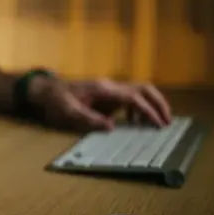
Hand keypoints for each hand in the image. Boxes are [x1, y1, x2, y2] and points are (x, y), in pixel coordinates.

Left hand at [28, 76, 172, 131]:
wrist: (46, 91)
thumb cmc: (56, 101)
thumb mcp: (68, 112)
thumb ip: (89, 119)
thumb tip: (111, 127)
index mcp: (103, 90)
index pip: (133, 97)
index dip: (148, 111)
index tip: (159, 125)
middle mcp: (110, 87)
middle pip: (143, 88)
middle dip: (158, 103)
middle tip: (167, 121)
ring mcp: (109, 90)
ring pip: (138, 92)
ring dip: (151, 105)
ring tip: (158, 124)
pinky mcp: (106, 96)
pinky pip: (129, 99)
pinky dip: (139, 109)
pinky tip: (136, 123)